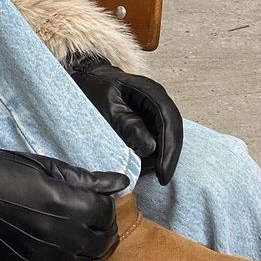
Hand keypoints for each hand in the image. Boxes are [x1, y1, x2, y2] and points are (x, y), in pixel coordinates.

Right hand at [0, 139, 127, 260]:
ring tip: (90, 244)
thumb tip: (120, 182)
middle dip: (106, 231)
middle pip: (101, 242)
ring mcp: (43, 254)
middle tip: (100, 222)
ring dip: (94, 255)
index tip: (101, 200)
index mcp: (64, 202)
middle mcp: (58, 233)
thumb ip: (85, 178)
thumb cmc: (4, 170)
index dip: (108, 205)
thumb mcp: (46, 166)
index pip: (105, 212)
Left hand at [69, 60, 182, 184]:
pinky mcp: (151, 123)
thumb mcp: (105, 109)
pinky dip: (149, 154)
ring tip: (137, 166)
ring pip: (166, 140)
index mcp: (149, 91)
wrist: (87, 82)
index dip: (169, 149)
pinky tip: (135, 160)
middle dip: (167, 157)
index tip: (163, 173)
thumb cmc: (93, 92)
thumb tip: (150, 147)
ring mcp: (156, 112)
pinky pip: (157, 142)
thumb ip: (127, 126)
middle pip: (173, 133)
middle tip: (160, 179)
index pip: (168, 120)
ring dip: (157, 157)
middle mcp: (158, 100)